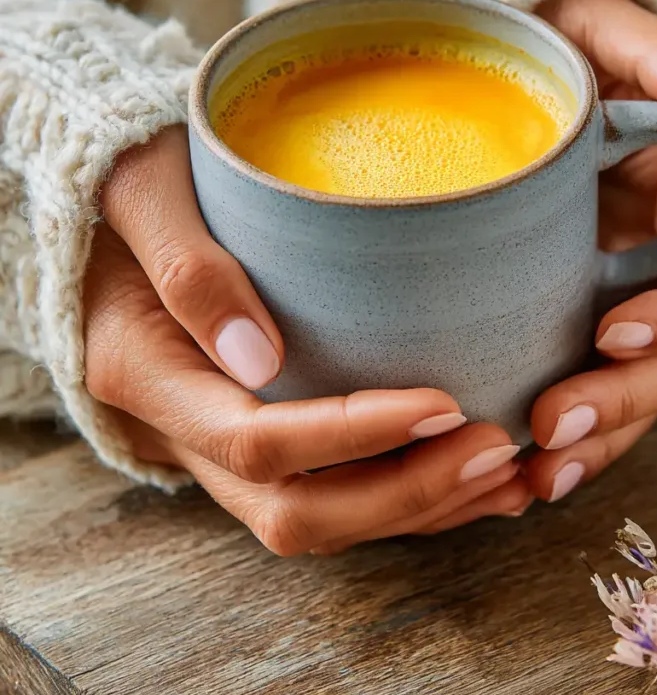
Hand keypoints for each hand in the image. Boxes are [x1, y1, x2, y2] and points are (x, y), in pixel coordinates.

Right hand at [86, 127, 529, 554]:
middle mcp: (182, 428)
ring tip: (508, 470)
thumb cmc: (131, 177)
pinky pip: (330, 492)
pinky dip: (407, 495)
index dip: (353, 436)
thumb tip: (259, 358)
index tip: (443, 403)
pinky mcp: (257, 432)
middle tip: (495, 447)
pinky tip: (473, 474)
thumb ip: (187, 264)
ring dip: (417, 507)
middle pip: (294, 510)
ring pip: (320, 517)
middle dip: (403, 492)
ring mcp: (218, 441)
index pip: (255, 441)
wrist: (111, 209)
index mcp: (147, 373)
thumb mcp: (142, 189)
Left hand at [525, 0, 656, 502]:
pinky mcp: (558, 326)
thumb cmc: (553, 40)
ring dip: (594, 442)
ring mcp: (612, 301)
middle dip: (626, 400)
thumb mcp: (597, 28)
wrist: (485, 67)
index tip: (615, 329)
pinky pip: (579, 398)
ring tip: (533, 473)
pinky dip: (557, 443)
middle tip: (553, 424)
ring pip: (632, 395)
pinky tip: (512, 475)